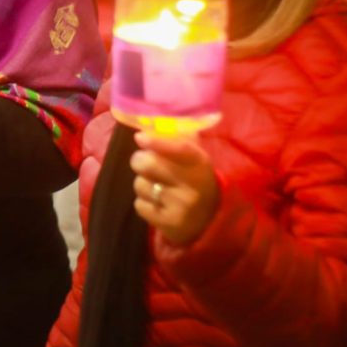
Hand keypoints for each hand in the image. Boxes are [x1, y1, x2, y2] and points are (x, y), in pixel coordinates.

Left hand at [130, 131, 219, 246]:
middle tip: (141, 161)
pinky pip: (140, 206)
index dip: (157, 142)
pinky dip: (143, 203)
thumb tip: (149, 123)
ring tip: (155, 186)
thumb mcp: (193, 158)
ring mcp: (182, 206)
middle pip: (149, 164)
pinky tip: (156, 204)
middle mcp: (193, 185)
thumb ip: (176, 139)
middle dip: (139, 161)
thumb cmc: (193, 180)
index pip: (179, 149)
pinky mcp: (170, 224)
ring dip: (142, 184)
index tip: (139, 138)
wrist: (207, 220)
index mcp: (200, 163)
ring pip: (140, 185)